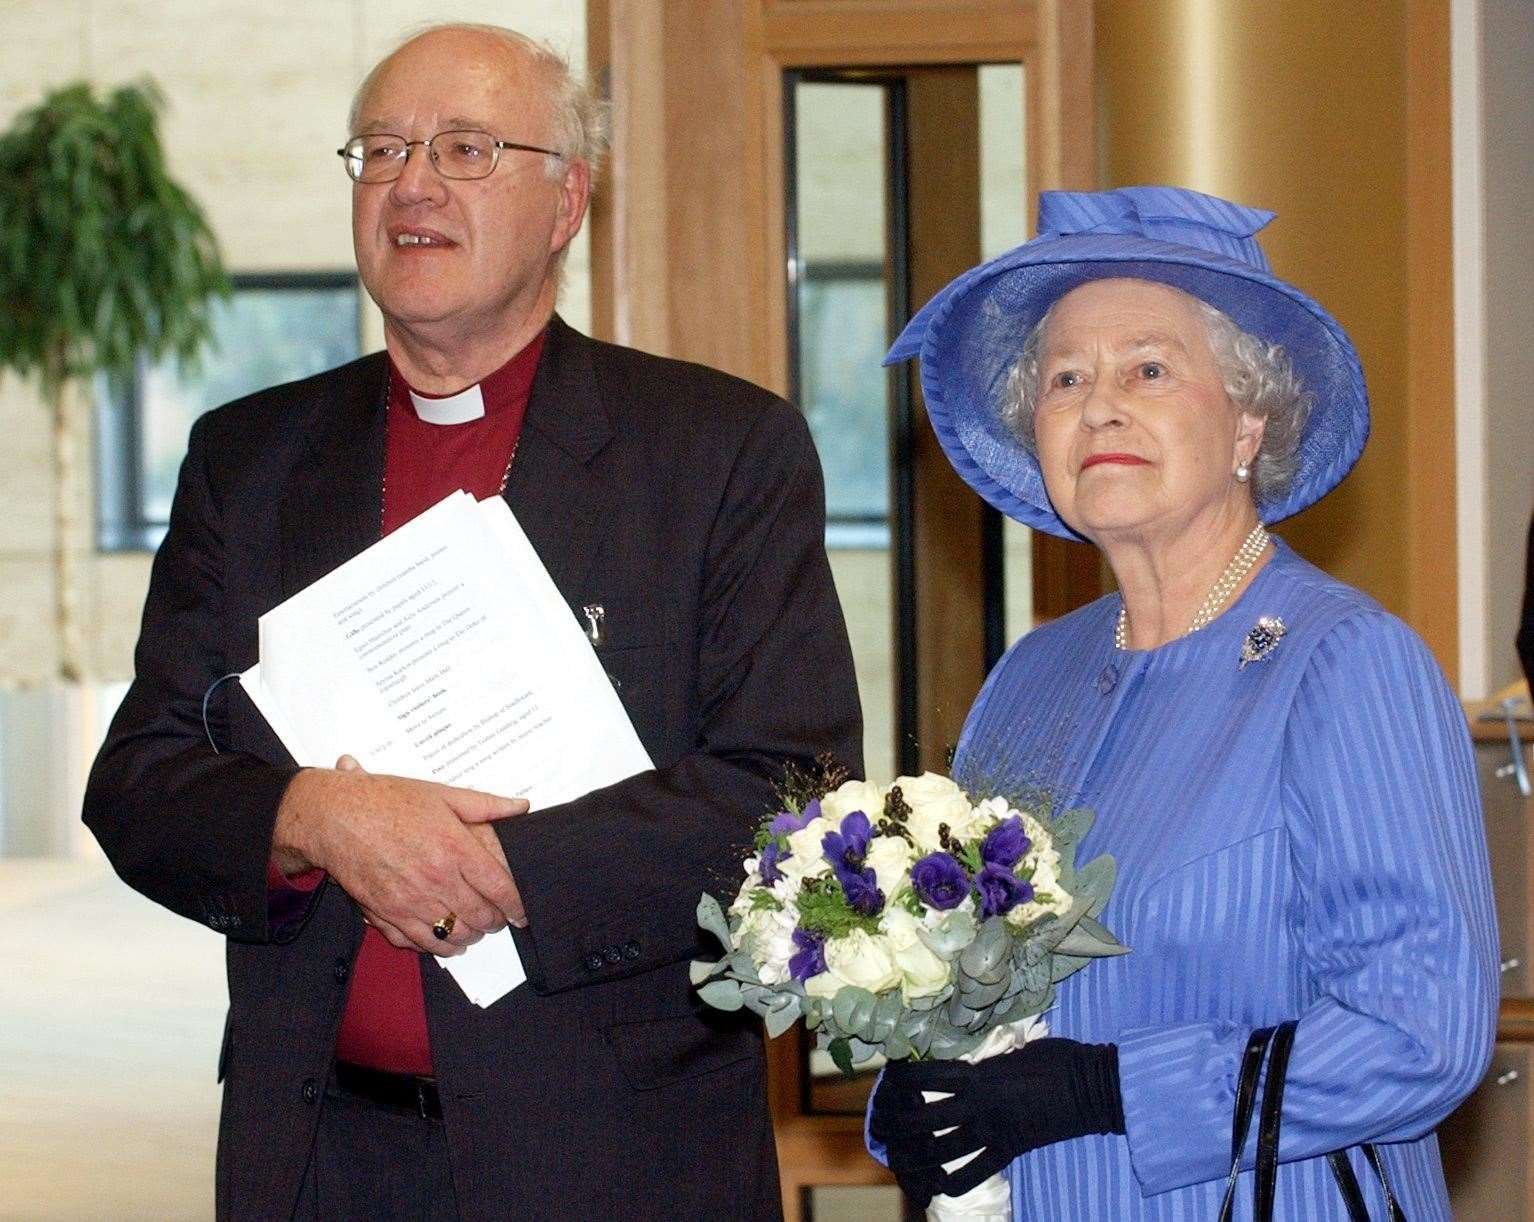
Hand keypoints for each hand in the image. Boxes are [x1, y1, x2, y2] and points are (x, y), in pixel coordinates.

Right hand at [273, 754, 528, 955]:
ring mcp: (411, 902)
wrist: (335, 816)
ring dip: (469, 936)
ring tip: (473, 928)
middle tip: (497, 917)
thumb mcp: (442, 794)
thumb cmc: (387, 801)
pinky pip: (420, 944)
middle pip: (480, 917)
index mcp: (455, 849)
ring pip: (453, 936)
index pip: (499, 889)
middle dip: (494, 922)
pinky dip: (437, 946)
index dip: (516, 905)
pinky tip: (443, 937)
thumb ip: (486, 804)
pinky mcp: (387, 915)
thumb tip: (520, 807)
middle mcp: (436, 880)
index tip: (522, 911)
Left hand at [869, 1039, 1123, 1202]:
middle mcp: (979, 1104)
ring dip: (917, 1156)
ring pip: (943, 1149)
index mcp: (978, 1073)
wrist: (1092, 1087)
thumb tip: (977, 1057)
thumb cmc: (1057, 1058)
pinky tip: (940, 1185)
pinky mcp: (1011, 1150)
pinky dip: (955, 1181)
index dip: (903, 1078)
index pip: (928, 1076)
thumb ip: (991, 1057)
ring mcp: (994, 1130)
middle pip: (924, 1118)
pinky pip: (976, 1172)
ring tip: (899, 1157)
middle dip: (898, 1123)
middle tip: (883, 1124)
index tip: (888, 1078)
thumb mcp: (1017, 1048)